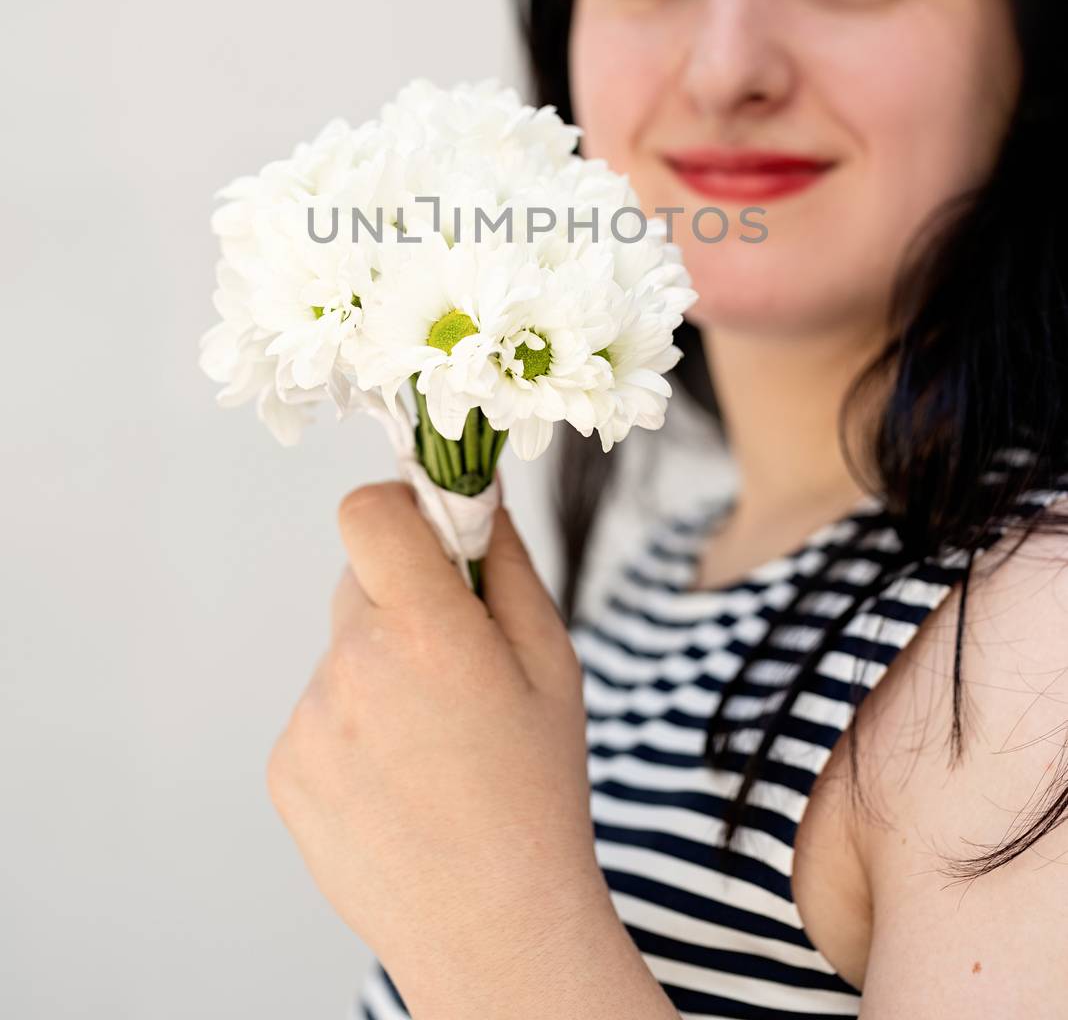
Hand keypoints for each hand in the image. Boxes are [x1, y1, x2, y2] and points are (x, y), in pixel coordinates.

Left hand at [266, 478, 610, 999]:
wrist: (491, 928)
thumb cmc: (537, 791)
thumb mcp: (553, 662)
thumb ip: (506, 563)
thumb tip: (474, 493)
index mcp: (425, 630)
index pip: (368, 511)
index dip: (400, 508)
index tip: (431, 537)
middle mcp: (352, 665)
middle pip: (359, 580)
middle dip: (403, 600)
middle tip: (455, 666)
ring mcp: (310, 720)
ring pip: (343, 651)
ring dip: (380, 669)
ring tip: (433, 745)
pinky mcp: (286, 768)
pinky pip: (320, 709)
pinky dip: (355, 726)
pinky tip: (401, 780)